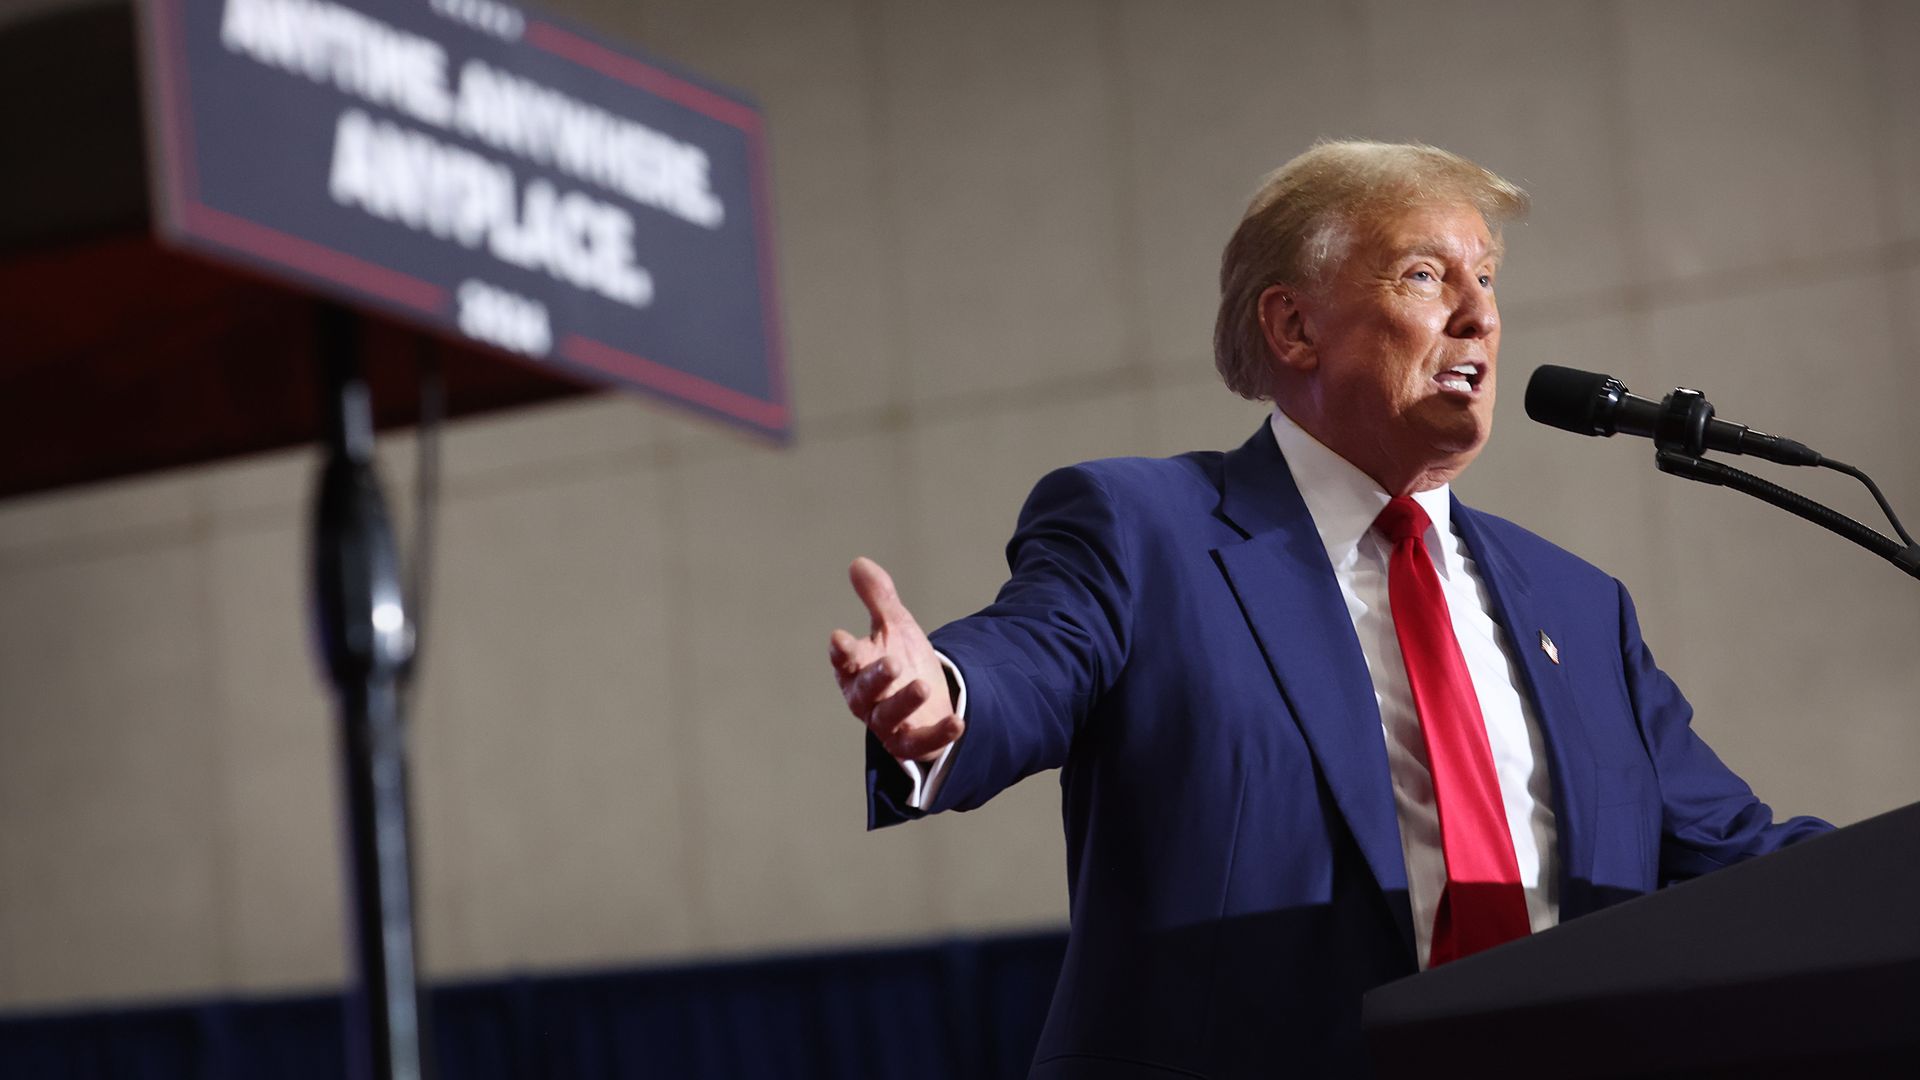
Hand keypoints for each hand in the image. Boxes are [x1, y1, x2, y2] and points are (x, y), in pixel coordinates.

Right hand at [829, 557, 962, 764]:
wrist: (924, 699)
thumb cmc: (900, 658)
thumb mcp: (894, 625)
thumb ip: (878, 597)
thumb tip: (859, 562)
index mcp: (856, 668)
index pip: (845, 659)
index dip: (841, 651)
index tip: (839, 638)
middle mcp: (866, 699)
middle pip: (865, 691)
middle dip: (876, 678)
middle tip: (892, 663)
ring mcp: (887, 723)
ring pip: (889, 718)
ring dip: (904, 703)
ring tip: (922, 686)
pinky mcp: (910, 742)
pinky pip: (921, 743)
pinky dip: (938, 735)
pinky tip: (958, 723)